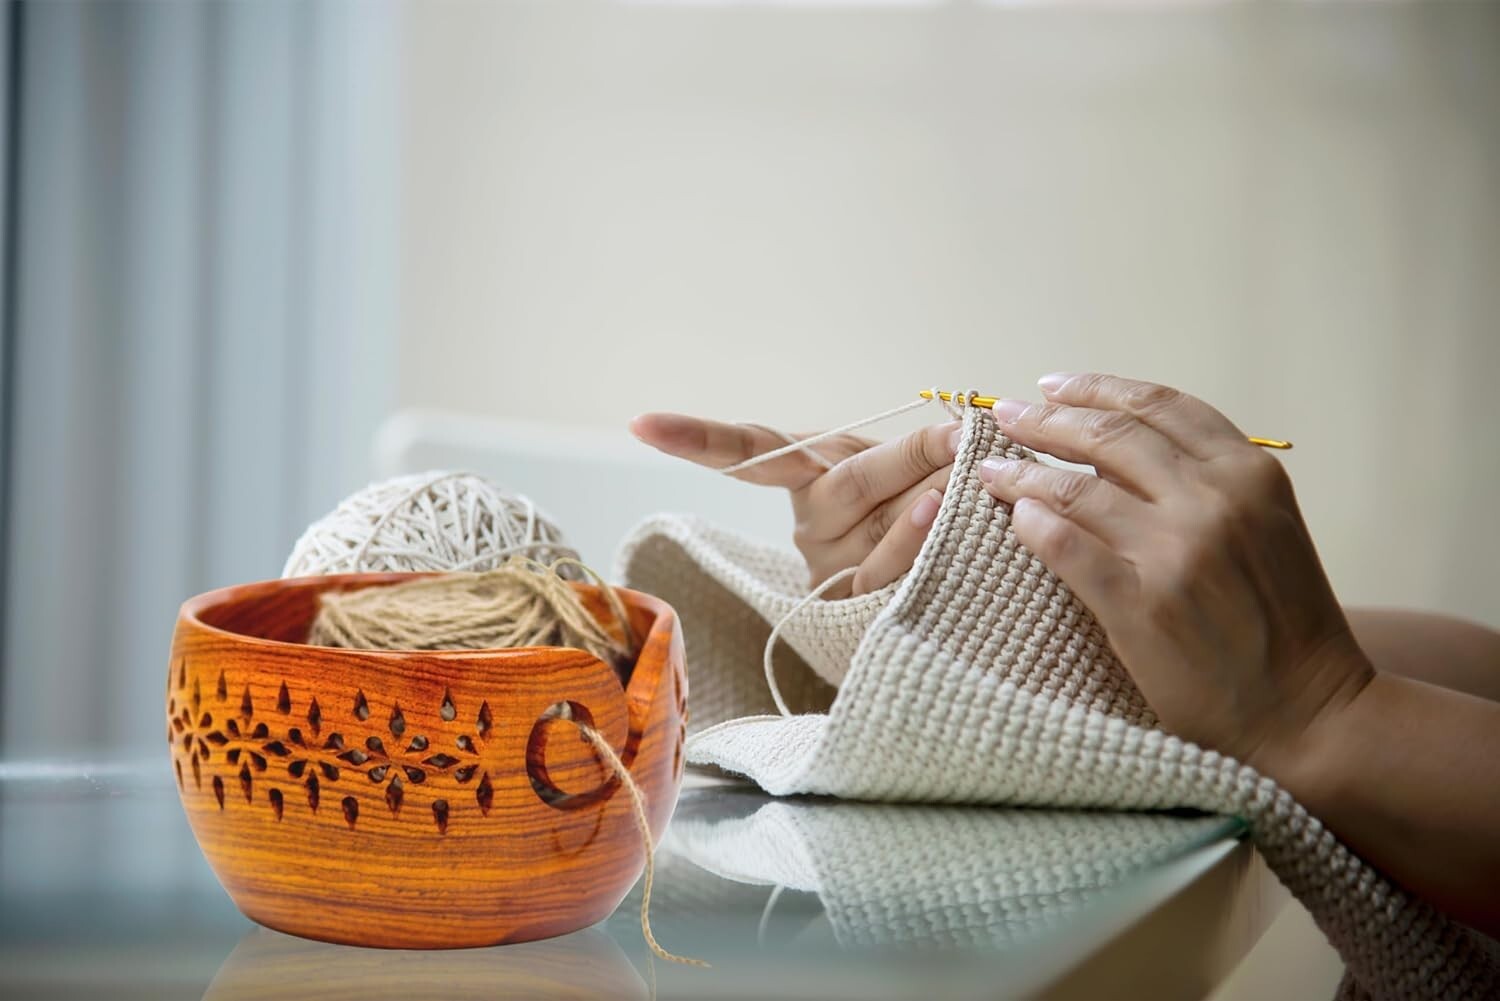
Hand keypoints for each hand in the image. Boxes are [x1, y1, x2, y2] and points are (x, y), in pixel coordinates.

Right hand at [629, 413, 958, 595]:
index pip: (747, 452)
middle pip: (845, 485)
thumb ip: (924, 449)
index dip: (695, 438)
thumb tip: (962, 431)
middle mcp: (809, 527)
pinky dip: (924, 544)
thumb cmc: (924, 500)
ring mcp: (829, 574)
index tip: (639, 423)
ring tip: (966, 476)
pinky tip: (948, 521)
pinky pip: (890, 579)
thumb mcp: (912, 463)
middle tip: (958, 434)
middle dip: (906, 457)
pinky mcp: (857, 615)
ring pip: (874, 533)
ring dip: (928, 501)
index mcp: (807, 476)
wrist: (945, 580)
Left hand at [978, 373, 1374, 772]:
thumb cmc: (1284, 623)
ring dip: (1022, 473)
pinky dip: (1033, 526)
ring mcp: (1177, 550)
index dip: (1096, 388)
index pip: (1158, 406)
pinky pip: (1067, 548)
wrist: (1309, 712)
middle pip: (1108, 437)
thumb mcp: (1260, 527)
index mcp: (1248, 472)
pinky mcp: (1143, 603)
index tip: (1051, 386)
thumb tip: (1106, 453)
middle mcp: (1214, 499)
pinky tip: (1012, 520)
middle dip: (1045, 420)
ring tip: (990, 470)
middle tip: (1002, 416)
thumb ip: (1200, 484)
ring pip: (1076, 489)